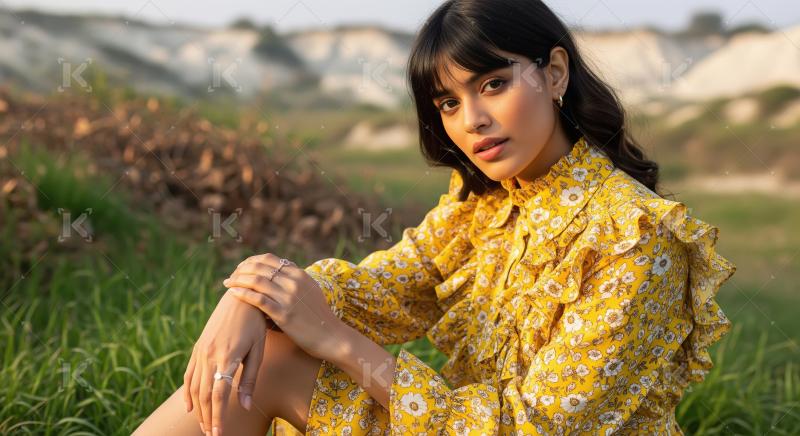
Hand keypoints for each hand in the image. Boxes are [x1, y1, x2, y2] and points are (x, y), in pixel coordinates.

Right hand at [183, 290, 268, 434]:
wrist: (240, 296)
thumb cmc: (255, 323)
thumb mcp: (258, 349)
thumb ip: (249, 378)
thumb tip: (244, 405)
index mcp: (226, 358)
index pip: (218, 396)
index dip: (218, 417)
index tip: (219, 434)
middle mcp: (209, 356)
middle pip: (204, 395)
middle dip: (207, 418)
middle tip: (212, 435)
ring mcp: (201, 351)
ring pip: (195, 387)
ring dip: (198, 409)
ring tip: (204, 425)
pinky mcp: (198, 347)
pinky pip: (189, 374)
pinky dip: (187, 392)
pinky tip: (189, 406)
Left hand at [222, 253, 343, 361]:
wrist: (332, 337)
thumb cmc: (319, 317)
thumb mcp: (311, 291)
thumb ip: (295, 281)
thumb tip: (278, 275)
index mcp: (300, 274)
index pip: (269, 259)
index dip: (251, 261)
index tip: (241, 268)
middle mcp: (294, 282)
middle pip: (260, 267)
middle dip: (241, 269)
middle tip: (231, 276)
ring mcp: (289, 298)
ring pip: (256, 281)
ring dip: (238, 279)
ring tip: (227, 283)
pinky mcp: (284, 314)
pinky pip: (258, 299)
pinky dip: (243, 294)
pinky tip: (234, 293)